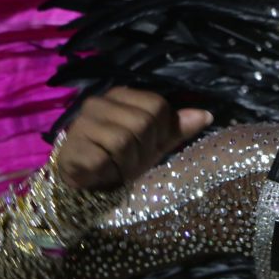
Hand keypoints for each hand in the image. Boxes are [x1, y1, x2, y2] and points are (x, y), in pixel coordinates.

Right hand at [56, 88, 212, 189]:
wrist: (80, 183)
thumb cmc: (119, 160)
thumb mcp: (152, 144)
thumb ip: (176, 129)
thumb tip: (207, 116)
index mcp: (122, 96)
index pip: (158, 106)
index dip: (161, 132)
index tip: (148, 147)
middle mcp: (99, 102)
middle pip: (143, 122)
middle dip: (143, 151)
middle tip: (130, 162)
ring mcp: (82, 122)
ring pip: (124, 141)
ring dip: (126, 164)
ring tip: (116, 168)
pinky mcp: (71, 145)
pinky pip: (103, 158)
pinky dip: (108, 172)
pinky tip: (101, 172)